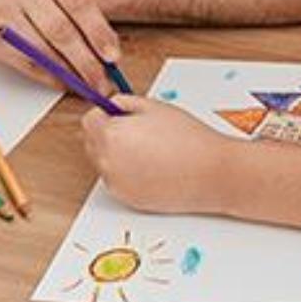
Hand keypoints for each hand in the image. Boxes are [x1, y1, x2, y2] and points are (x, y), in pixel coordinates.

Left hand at [81, 95, 230, 212]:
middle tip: (140, 131)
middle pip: (92, 142)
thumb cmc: (188, 138)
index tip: (121, 115)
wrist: (211, 173)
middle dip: (109, 134)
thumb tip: (112, 105)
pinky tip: (154, 166)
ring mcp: (116, 183)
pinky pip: (118, 180)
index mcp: (111, 135)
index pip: (89, 119)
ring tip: (152, 149)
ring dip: (118, 154)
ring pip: (105, 162)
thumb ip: (126, 102)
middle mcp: (107, 161)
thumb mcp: (156, 106)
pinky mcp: (126, 199)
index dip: (106, 114)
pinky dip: (129, 172)